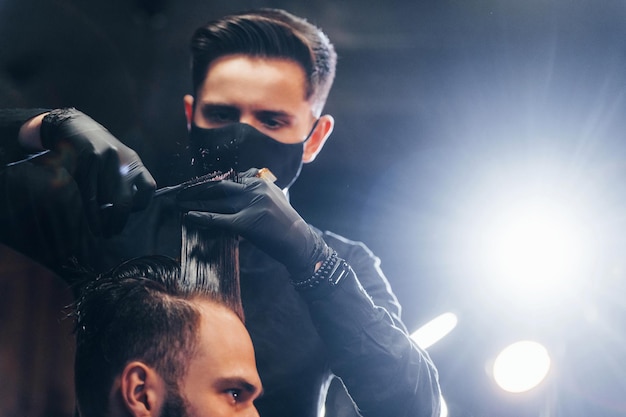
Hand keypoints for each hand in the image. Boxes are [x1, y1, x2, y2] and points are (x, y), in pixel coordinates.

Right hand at [40, 108, 155, 236]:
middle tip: (115, 232)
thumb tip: (129, 211)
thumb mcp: (120, 160)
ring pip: (106, 202)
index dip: (142, 205)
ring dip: (106, 221)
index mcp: (134, 161)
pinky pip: (90, 198)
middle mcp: (120, 162)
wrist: (75, 128)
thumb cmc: (101, 151)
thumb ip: (128, 180)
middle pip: (125, 200)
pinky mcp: (84, 166)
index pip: (148, 188)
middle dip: (120, 220)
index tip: (133, 213)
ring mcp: (102, 164)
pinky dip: (93, 216)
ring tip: (105, 232)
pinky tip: (95, 227)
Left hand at [176, 168, 329, 277]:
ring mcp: (252, 205)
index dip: (209, 183)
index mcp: (261, 182)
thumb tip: (234, 190)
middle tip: (181, 192)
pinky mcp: (248, 222)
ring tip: (180, 203)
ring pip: (217, 201)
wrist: (300, 243)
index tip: (195, 186)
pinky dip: (203, 217)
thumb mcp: (272, 200)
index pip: (229, 178)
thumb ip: (255, 192)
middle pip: (220, 186)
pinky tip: (190, 217)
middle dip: (198, 189)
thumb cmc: (284, 225)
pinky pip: (220, 219)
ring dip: (195, 202)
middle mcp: (256, 189)